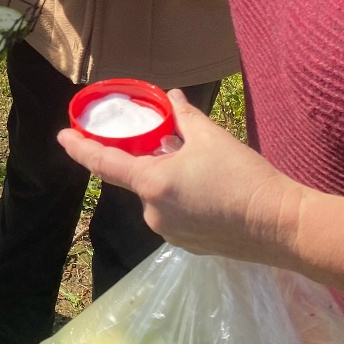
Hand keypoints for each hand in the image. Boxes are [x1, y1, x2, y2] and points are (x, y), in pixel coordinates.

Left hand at [58, 90, 304, 264]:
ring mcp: (171, 234)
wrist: (281, 225)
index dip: (80, 148)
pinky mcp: (190, 246)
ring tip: (203, 167)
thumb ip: (184, 117)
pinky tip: (209, 190)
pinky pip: (175, 214)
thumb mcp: (210, 137)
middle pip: (141, 179)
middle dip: (152, 159)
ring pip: (159, 196)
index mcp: (152, 184)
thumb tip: (173, 98)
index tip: (62, 136)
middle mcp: (154, 213)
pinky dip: (182, 198)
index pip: (105, 163)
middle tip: (178, 143)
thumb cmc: (243, 176)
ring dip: (169, 179)